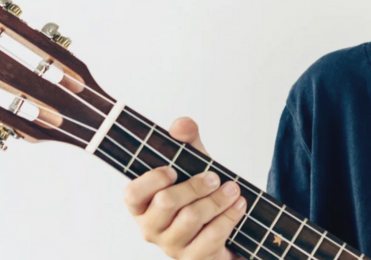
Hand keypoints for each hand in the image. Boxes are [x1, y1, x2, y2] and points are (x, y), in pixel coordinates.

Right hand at [123, 117, 246, 259]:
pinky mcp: (194, 259)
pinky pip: (211, 236)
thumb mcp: (192, 164)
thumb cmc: (198, 194)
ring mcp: (172, 247)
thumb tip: (182, 124)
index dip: (151, 180)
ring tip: (233, 189)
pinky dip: (229, 217)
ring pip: (191, 218)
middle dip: (195, 185)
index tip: (172, 169)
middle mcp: (151, 228)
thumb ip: (186, 141)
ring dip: (217, 200)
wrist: (221, 227)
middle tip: (215, 177)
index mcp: (141, 205)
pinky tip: (238, 205)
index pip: (132, 194)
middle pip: (166, 202)